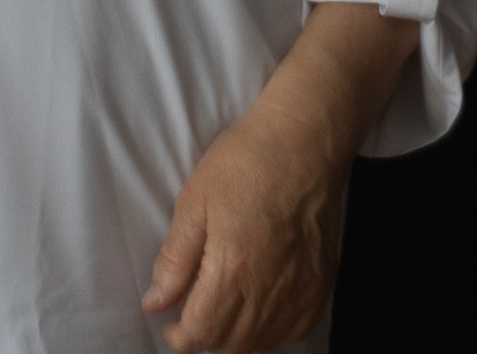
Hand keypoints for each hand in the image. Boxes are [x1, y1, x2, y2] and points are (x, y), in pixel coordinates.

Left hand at [141, 101, 344, 352]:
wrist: (303, 143)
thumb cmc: (245, 162)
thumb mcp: (194, 200)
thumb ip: (175, 258)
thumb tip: (155, 302)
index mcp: (234, 270)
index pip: (202, 332)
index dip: (180, 338)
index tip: (168, 325)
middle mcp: (270, 291)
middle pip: (231, 344)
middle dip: (204, 337)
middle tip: (190, 313)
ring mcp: (300, 293)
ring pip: (261, 343)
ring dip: (234, 338)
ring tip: (219, 309)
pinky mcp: (321, 287)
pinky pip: (292, 331)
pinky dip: (269, 331)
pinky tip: (256, 307)